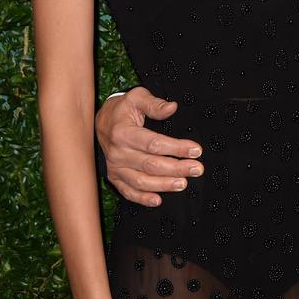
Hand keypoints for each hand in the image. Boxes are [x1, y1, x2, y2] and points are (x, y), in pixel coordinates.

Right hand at [96, 87, 202, 206]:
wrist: (101, 121)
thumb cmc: (122, 109)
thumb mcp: (137, 98)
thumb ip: (154, 104)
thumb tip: (172, 107)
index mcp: (123, 133)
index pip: (154, 143)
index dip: (177, 148)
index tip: (196, 150)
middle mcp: (118, 152)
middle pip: (151, 164)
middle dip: (177, 168)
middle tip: (196, 169)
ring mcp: (116, 167)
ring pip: (141, 181)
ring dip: (164, 185)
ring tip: (183, 183)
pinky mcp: (115, 176)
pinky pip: (128, 191)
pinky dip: (142, 198)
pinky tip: (158, 200)